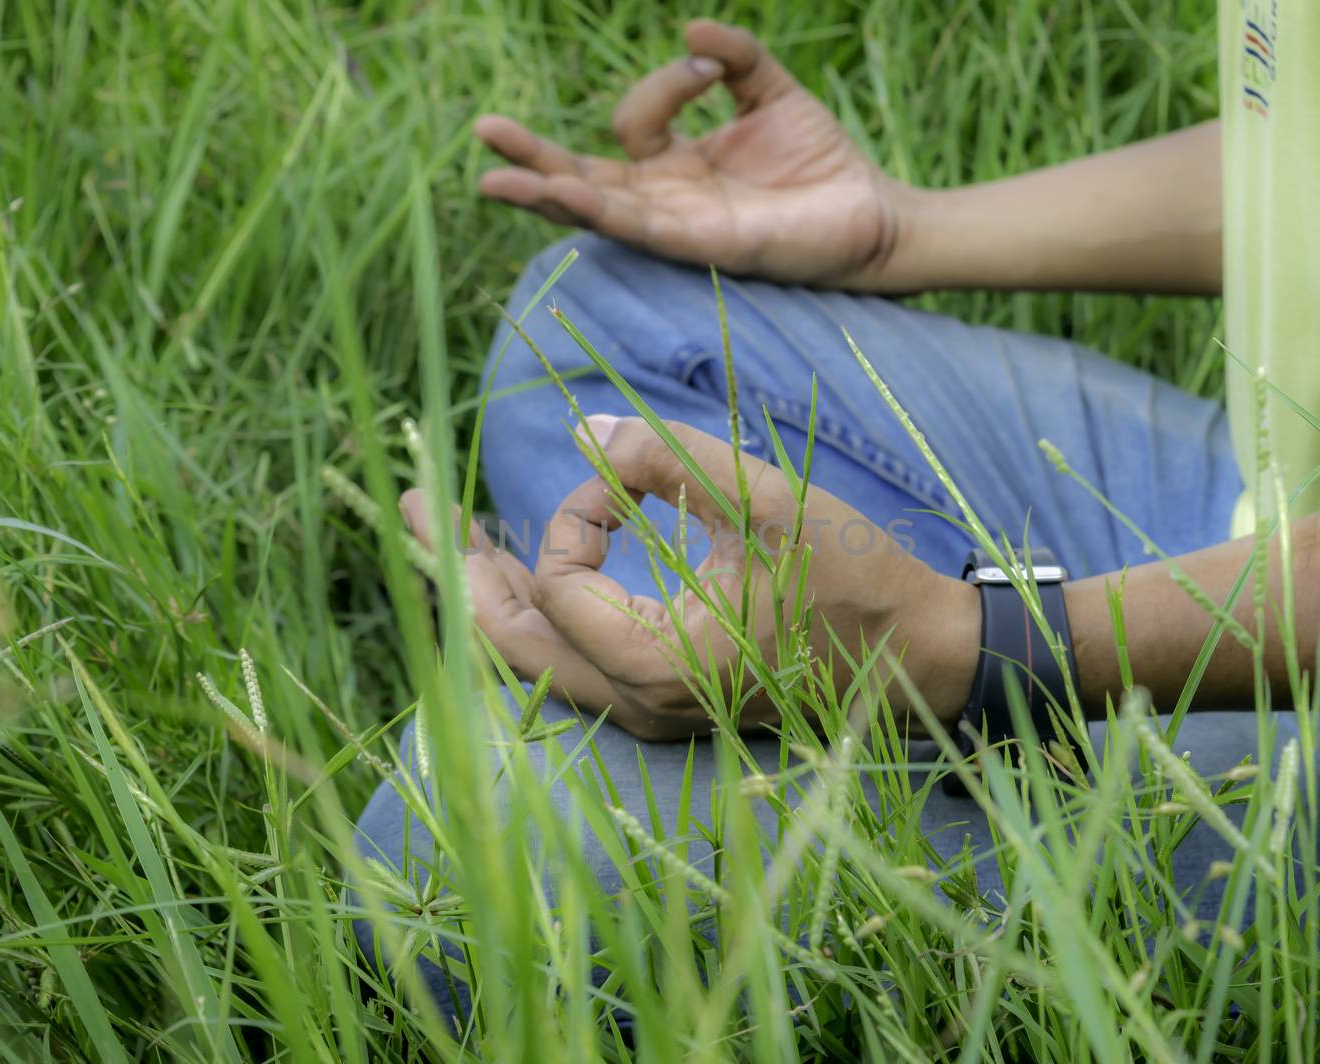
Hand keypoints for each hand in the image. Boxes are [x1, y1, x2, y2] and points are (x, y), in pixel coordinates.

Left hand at [401, 416, 978, 738]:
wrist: (911, 659)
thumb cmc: (849, 579)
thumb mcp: (767, 502)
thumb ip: (667, 460)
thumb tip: (580, 431)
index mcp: (652, 659)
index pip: (558, 581)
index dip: (577, 515)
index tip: (630, 480)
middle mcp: (632, 702)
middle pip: (504, 641)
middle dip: (455, 567)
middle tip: (408, 504)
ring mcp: (643, 712)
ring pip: (529, 661)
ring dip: (485, 594)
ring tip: (444, 536)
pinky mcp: (659, 705)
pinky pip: (565, 665)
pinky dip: (530, 616)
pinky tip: (514, 574)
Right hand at [473, 20, 912, 290]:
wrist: (871, 213)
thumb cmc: (821, 161)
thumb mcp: (771, 91)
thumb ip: (733, 58)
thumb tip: (690, 29)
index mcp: (673, 164)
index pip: (633, 120)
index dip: (664, 83)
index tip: (708, 67)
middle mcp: (664, 199)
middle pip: (580, 177)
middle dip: (531, 158)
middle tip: (484, 132)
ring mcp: (677, 227)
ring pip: (596, 209)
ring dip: (547, 193)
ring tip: (495, 181)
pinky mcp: (701, 248)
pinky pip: (639, 228)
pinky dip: (601, 211)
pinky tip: (567, 194)